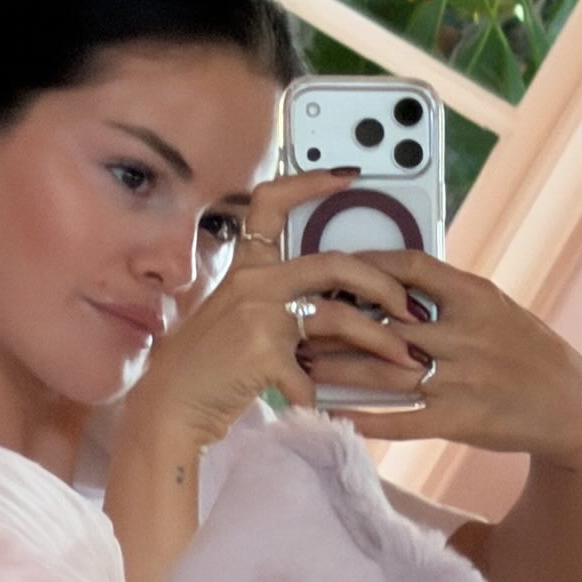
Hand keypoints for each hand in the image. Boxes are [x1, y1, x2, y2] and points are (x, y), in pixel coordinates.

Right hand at [117, 169, 424, 454]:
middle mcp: (253, 283)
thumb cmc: (208, 365)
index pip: (272, 202)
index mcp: (247, 267)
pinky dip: (327, 393)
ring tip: (409, 361)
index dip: (311, 183)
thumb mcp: (236, 316)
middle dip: (384, 285)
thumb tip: (340, 303)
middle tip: (411, 307)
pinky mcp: (262, 354)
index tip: (349, 177)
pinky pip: (315, 374)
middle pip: (334, 265)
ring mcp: (257, 316)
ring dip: (382, 342)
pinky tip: (328, 405)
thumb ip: (278, 301)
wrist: (170, 404)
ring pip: (340, 318)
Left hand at [305, 246, 581, 461]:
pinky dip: (365, 419)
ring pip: (384, 371)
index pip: (412, 265)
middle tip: (297, 322)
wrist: (569, 404)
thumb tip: (390, 278)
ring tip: (302, 369)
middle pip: (384, 322)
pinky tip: (334, 417)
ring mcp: (462, 378)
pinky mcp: (460, 419)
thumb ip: (447, 295)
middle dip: (335, 324)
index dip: (367, 264)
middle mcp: (465, 333)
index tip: (334, 265)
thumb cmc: (524, 350)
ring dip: (338, 371)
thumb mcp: (494, 307)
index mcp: (475, 296)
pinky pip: (403, 419)